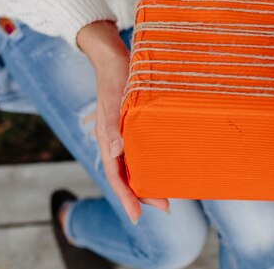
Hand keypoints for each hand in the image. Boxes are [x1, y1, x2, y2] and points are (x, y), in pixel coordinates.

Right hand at [77, 21, 168, 222]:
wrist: (114, 57)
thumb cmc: (113, 78)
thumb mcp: (113, 101)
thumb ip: (111, 127)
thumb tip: (115, 153)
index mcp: (106, 140)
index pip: (115, 176)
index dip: (126, 198)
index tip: (139, 216)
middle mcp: (114, 141)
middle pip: (126, 176)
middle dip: (143, 194)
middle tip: (166, 207)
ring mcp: (122, 134)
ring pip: (133, 165)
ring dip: (147, 180)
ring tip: (167, 193)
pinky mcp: (131, 125)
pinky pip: (139, 150)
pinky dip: (149, 162)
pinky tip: (163, 164)